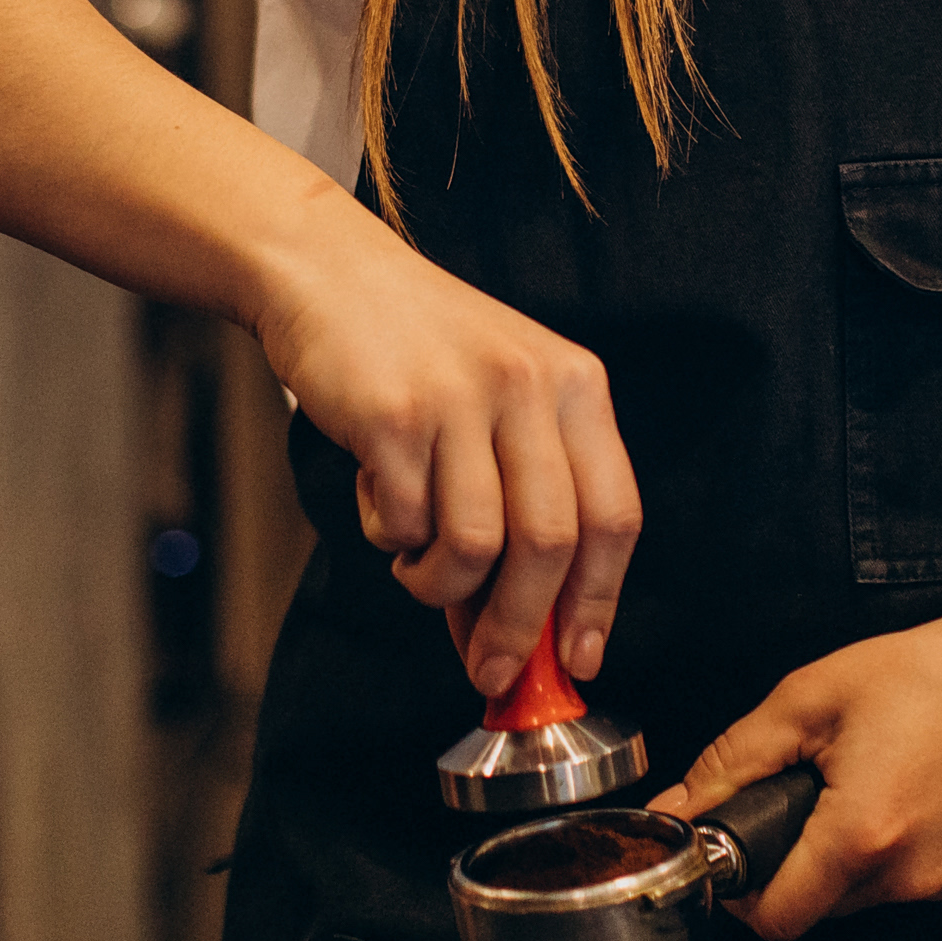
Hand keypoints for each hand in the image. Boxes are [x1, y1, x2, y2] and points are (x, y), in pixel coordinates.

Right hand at [246, 202, 641, 695]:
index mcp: (575, 383)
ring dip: (441, 585)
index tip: (580, 659)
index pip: (614, 514)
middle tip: (490, 668)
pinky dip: (394, 539)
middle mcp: (529, 386)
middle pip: (550, 544)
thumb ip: (518, 503)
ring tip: (417, 565)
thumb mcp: (495, 404)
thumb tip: (515, 636)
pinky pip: (408, 523)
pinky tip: (383, 505)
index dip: (600, 599)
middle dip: (520, 627)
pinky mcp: (394, 416)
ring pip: (476, 546)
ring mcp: (461, 398)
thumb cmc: (417, 351)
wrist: (328, 272)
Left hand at [658, 439, 941, 938]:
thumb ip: (734, 758)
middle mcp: (908, 877)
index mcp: (861, 837)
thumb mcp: (812, 697)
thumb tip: (679, 801)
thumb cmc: (938, 672)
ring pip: (856, 896)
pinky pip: (899, 879)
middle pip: (812, 907)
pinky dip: (878, 847)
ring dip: (832, 853)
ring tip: (848, 777)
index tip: (726, 846)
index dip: (736, 891)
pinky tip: (892, 784)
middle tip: (788, 791)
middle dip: (785, 860)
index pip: (773, 921)